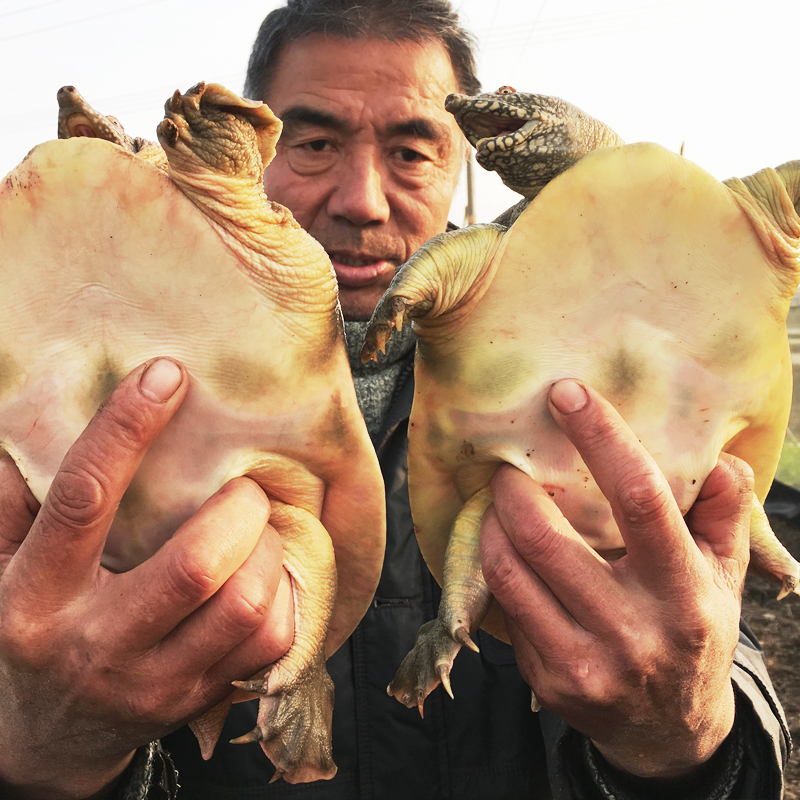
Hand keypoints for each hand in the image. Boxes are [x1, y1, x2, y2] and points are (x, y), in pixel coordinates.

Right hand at [0, 359, 293, 799]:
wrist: (46, 741)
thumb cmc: (28, 633)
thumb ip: (7, 506)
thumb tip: (21, 430)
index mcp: (36, 595)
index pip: (84, 499)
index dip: (126, 428)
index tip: (167, 375)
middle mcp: (97, 641)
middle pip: (195, 565)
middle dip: (239, 509)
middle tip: (245, 488)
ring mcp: (153, 680)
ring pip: (244, 605)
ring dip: (268, 550)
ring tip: (257, 530)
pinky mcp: (196, 699)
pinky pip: (268, 642)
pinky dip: (284, 596)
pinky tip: (265, 576)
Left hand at [481, 379, 749, 777]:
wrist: (668, 732)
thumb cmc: (694, 633)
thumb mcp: (722, 576)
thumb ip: (723, 516)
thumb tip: (720, 461)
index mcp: (682, 592)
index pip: (639, 498)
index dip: (600, 437)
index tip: (566, 394)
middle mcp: (631, 629)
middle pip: (546, 535)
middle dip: (514, 487)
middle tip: (511, 468)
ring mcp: (582, 661)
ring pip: (509, 568)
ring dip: (493, 523)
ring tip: (501, 504)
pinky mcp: (546, 679)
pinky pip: (505, 606)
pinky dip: (500, 567)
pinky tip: (509, 554)